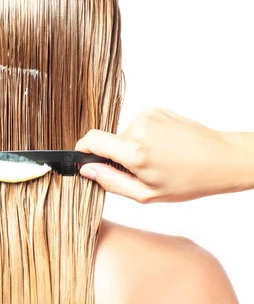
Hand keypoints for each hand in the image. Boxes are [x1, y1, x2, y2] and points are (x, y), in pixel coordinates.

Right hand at [75, 108, 253, 202]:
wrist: (220, 159)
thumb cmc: (189, 180)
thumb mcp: (147, 194)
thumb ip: (111, 182)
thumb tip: (87, 170)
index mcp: (135, 152)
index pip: (91, 140)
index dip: (82, 150)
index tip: (83, 160)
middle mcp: (139, 128)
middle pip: (110, 141)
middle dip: (117, 156)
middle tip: (140, 172)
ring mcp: (148, 115)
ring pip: (125, 135)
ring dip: (133, 148)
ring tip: (157, 160)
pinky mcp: (156, 109)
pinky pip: (139, 126)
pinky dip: (145, 138)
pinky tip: (163, 149)